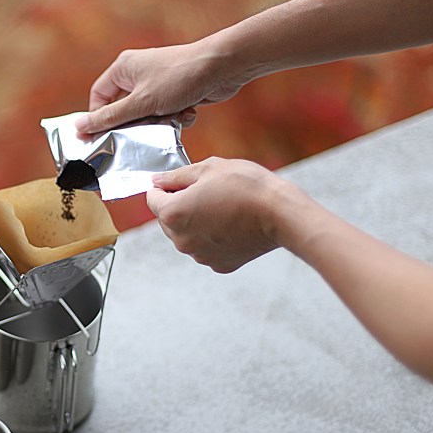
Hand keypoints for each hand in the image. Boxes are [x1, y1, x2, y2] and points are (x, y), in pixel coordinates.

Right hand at [75, 38, 249, 135]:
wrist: (221, 67)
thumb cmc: (179, 77)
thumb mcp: (140, 103)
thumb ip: (109, 118)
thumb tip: (80, 127)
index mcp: (123, 68)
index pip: (98, 98)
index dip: (98, 119)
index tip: (101, 140)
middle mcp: (138, 73)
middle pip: (123, 109)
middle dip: (136, 123)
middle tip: (140, 135)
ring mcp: (157, 83)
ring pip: (146, 115)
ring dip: (158, 122)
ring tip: (169, 118)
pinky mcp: (175, 92)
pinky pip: (166, 113)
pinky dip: (175, 117)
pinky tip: (186, 112)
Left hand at [145, 158, 294, 272]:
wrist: (281, 214)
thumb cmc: (246, 186)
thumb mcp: (208, 168)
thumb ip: (176, 176)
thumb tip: (157, 181)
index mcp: (173, 214)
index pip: (152, 198)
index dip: (163, 186)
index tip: (180, 181)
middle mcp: (181, 240)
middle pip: (166, 219)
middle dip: (178, 205)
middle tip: (206, 191)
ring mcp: (199, 255)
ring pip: (185, 235)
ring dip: (194, 222)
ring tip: (222, 206)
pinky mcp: (218, 264)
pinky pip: (205, 247)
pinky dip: (212, 237)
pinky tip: (231, 224)